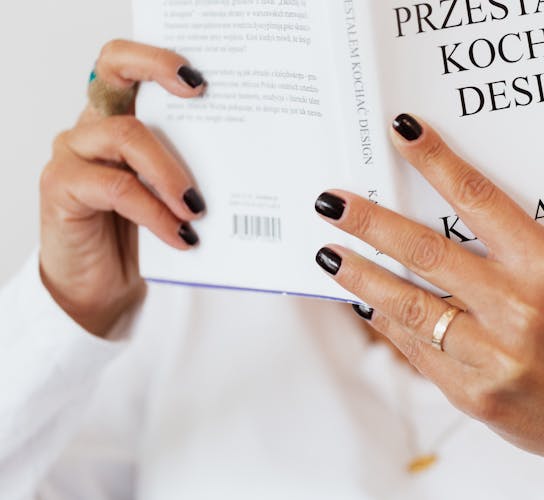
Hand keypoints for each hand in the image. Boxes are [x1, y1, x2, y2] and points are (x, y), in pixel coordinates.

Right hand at [40, 40, 206, 336]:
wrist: (103, 286)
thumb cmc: (142, 235)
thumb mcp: (173, 195)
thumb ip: (195, 170)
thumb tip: (253, 162)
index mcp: (121, 118)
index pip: (127, 63)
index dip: (157, 58)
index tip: (200, 80)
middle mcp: (93, 126)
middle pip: (113, 70)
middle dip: (159, 72)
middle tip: (200, 96)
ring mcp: (74, 153)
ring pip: (126, 135)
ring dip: (171, 171)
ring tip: (198, 208)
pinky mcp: (61, 187)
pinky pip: (116, 189)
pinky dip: (155, 213)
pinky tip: (182, 236)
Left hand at [314, 114, 543, 493]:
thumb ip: (513, 248)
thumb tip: (445, 214)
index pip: (480, 199)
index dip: (436, 161)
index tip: (401, 132)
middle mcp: (518, 307)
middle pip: (426, 252)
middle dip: (371, 223)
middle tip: (332, 202)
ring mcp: (493, 354)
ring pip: (407, 304)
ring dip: (361, 275)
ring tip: (330, 254)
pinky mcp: (473, 393)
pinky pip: (415, 347)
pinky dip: (384, 320)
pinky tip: (365, 300)